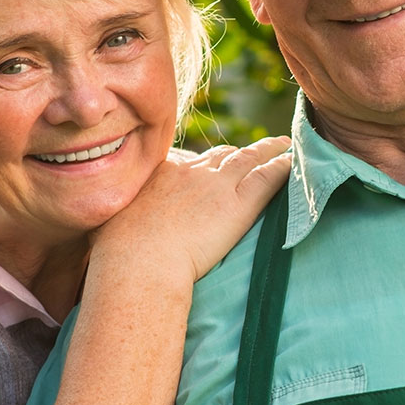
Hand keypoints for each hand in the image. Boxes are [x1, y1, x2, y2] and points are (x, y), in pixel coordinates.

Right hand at [90, 137, 292, 282]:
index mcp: (160, 174)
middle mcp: (190, 172)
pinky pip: (268, 177)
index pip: (187, 161)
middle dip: (237, 153)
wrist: (138, 260)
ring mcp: (216, 185)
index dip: (202, 162)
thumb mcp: (111, 225)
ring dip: (267, 149)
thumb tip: (109, 234)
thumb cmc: (117, 252)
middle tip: (253, 150)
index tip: (210, 164)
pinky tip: (295, 162)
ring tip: (283, 144)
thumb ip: (119, 221)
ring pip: (248, 158)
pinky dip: (283, 167)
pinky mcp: (239, 202)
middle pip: (220, 155)